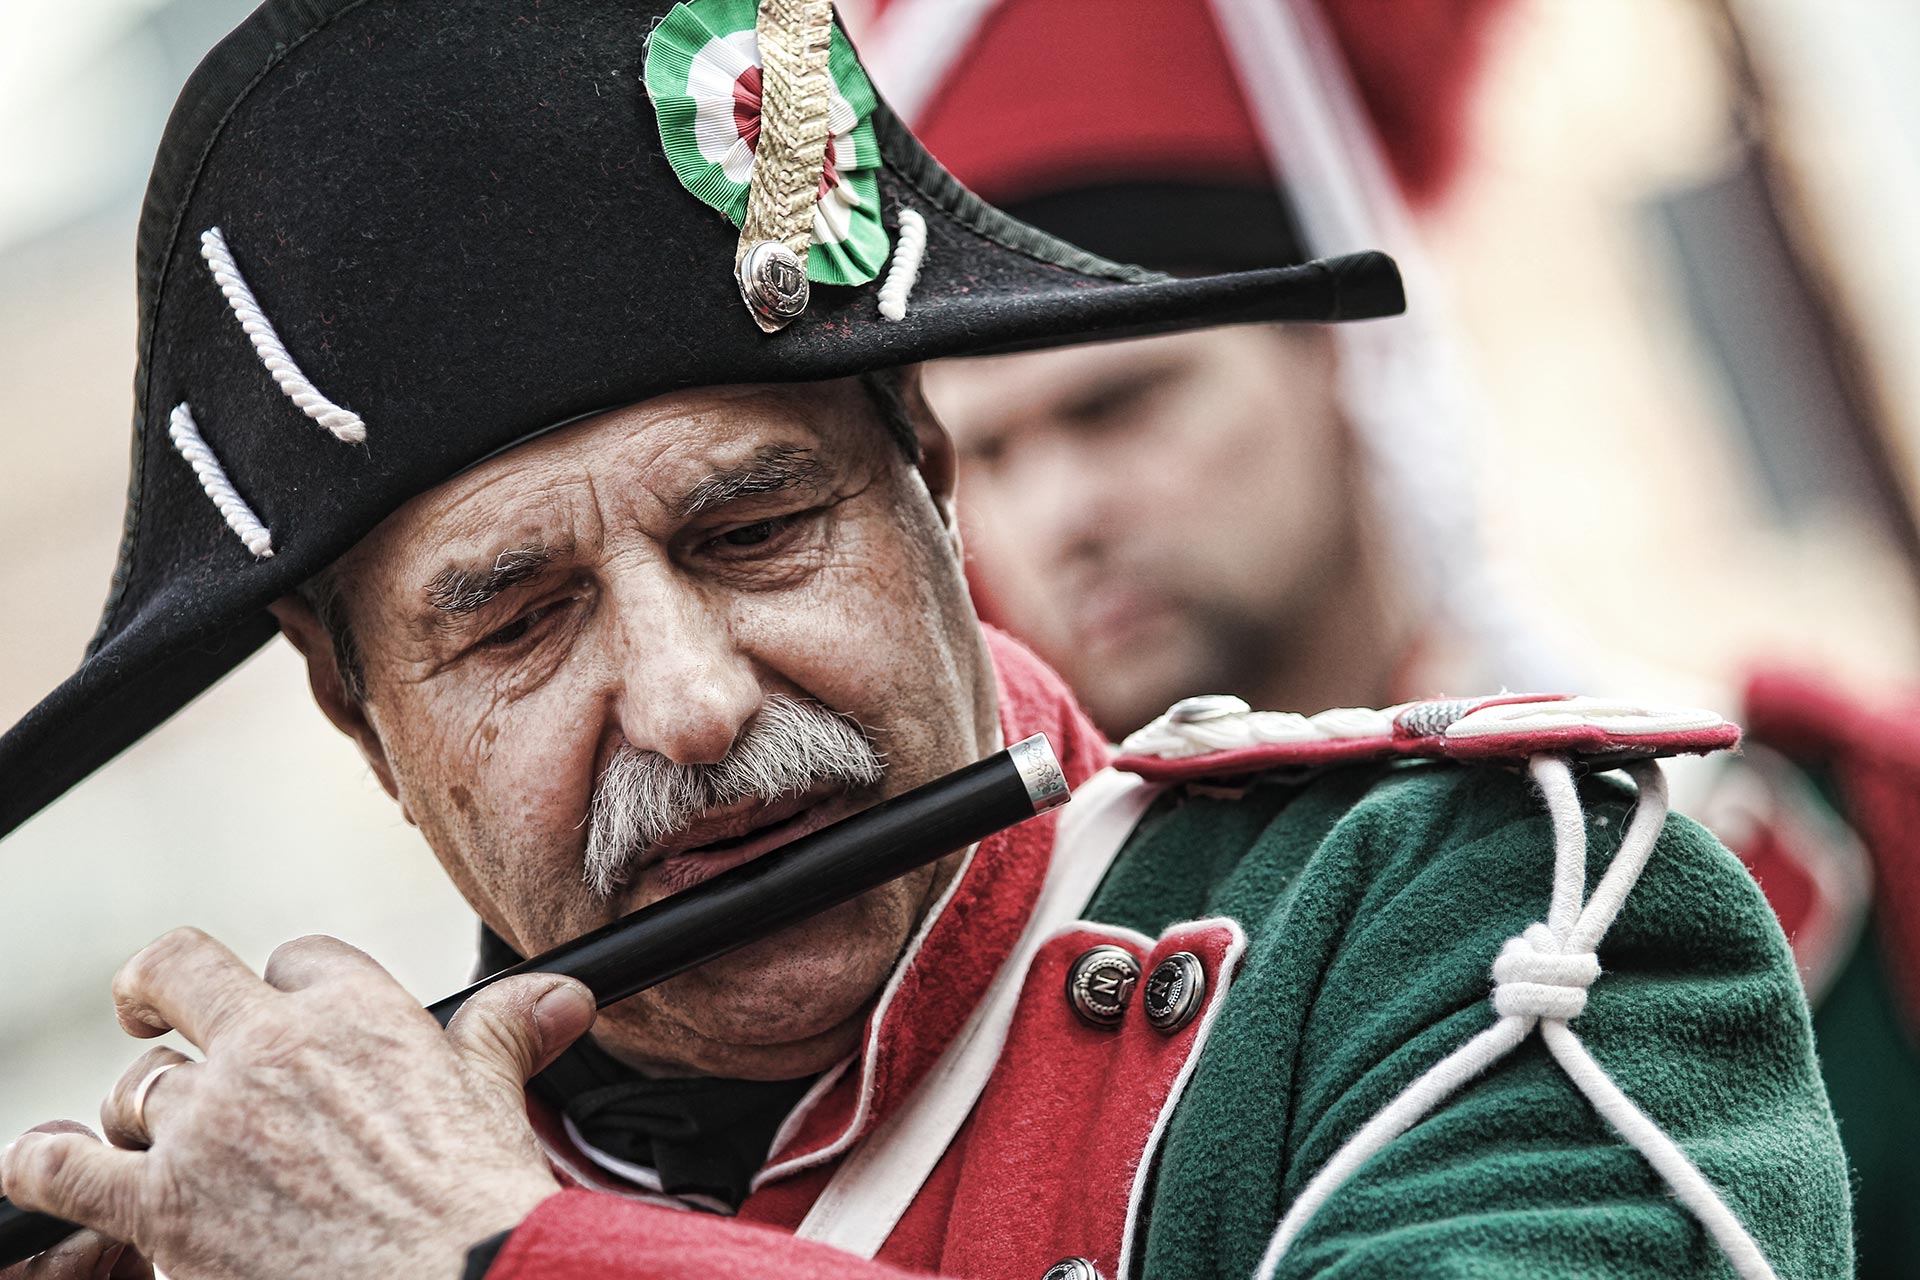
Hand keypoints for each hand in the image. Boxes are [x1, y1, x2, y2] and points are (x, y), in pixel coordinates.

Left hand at [0, 930, 594, 1279]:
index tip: (293, 1021)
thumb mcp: (496, 1098)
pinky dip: (42, 1164)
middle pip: (180, 972)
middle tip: (151, 1007)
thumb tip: (563, 995)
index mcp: (357, 1011)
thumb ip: (508, 1031)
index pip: (299, 961)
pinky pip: (62, 1169)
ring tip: (150, 1141)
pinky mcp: (163, 1204)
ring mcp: (209, 1124)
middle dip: (158, 985)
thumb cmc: (479, 1203)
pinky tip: (45, 1164)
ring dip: (139, 1113)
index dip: (292, 991)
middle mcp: (272, 1049)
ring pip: (135, 1086)